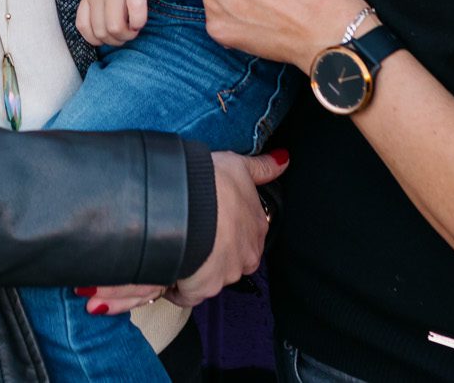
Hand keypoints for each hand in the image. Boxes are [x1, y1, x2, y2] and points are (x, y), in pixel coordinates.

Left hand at [75, 0, 157, 47]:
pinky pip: (135, 15)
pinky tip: (140, 21)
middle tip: (127, 33)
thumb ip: (97, 5)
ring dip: (127, 34)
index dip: (96, 39)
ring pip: (114, 27)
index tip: (109, 37)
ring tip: (134, 28)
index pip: (83, 27)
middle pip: (101, 31)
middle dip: (116, 40)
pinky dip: (138, 23)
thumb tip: (104, 32)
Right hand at [82, 149, 287, 314]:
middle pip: (230, 260)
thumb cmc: (213, 182)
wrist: (187, 202)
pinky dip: (179, 287)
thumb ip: (262, 168)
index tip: (210, 224)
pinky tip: (168, 273)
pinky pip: (189, 293)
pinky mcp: (202, 288)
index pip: (245, 237)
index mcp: (256, 229)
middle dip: (214, 254)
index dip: (226, 230)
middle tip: (193, 238)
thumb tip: (284, 160)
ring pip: (211, 277)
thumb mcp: (239, 166)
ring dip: (197, 269)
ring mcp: (226, 275)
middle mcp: (247, 256)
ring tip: (178, 252)